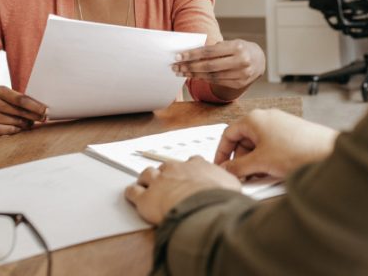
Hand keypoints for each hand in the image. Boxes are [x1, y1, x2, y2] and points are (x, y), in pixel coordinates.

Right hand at [0, 86, 47, 135]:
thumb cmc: (0, 102)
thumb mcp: (8, 95)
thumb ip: (22, 100)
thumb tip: (43, 110)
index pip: (22, 99)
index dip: (36, 106)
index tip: (47, 111)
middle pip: (20, 112)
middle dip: (35, 116)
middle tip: (44, 118)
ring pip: (16, 122)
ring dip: (26, 123)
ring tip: (29, 122)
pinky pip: (8, 131)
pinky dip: (17, 129)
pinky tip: (19, 127)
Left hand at [124, 156, 241, 223]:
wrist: (201, 206)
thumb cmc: (217, 197)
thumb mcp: (232, 186)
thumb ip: (230, 183)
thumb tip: (236, 187)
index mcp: (197, 165)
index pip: (191, 162)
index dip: (189, 169)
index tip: (189, 173)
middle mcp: (176, 169)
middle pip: (166, 166)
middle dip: (166, 173)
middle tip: (166, 180)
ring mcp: (159, 181)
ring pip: (147, 174)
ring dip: (146, 179)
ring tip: (145, 183)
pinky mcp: (145, 197)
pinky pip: (133, 191)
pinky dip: (131, 192)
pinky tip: (131, 194)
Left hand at [172, 40, 265, 99]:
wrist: (259, 60)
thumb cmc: (241, 48)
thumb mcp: (231, 43)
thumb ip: (214, 48)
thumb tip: (190, 54)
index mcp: (238, 47)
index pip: (209, 52)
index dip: (192, 54)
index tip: (179, 56)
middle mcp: (240, 61)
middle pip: (209, 66)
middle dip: (190, 66)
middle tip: (176, 66)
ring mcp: (241, 74)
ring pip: (211, 76)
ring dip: (193, 74)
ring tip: (181, 72)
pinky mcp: (239, 84)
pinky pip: (217, 81)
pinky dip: (204, 79)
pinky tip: (194, 76)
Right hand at [215, 109, 337, 179]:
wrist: (328, 152)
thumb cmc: (297, 150)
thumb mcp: (260, 162)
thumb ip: (237, 166)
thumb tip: (225, 169)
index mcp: (254, 118)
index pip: (228, 134)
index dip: (221, 153)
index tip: (220, 167)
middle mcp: (267, 118)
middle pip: (243, 140)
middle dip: (240, 160)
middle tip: (240, 177)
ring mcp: (280, 125)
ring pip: (258, 145)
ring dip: (254, 162)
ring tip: (258, 177)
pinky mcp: (291, 135)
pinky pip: (271, 147)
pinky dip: (267, 160)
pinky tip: (272, 173)